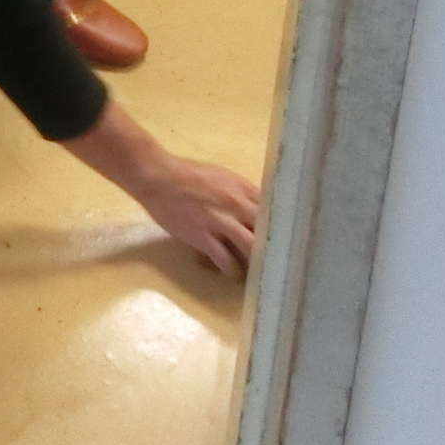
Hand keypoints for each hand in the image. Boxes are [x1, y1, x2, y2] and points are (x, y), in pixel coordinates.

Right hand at [61, 99, 261, 275]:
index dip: (281, 225)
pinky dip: (231, 268)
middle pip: (267, 230)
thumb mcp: (221, 176)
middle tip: (277, 260)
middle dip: (273, 245)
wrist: (158, 177)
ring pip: (251, 247)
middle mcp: (237, 204)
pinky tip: (230, 271)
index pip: (274, 209)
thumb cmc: (187, 174)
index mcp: (242, 187)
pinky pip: (225, 260)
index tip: (287, 238)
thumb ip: (240, 192)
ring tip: (256, 270)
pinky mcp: (204, 237)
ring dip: (255, 261)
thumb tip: (255, 208)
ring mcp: (221, 221)